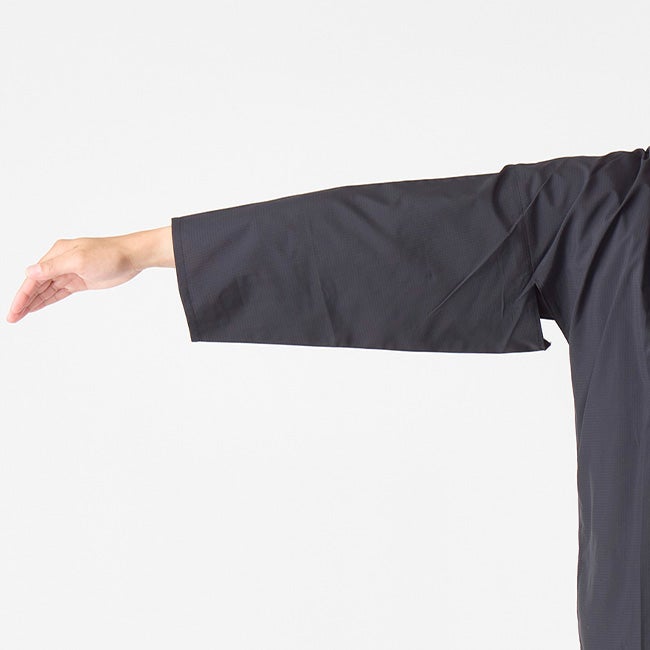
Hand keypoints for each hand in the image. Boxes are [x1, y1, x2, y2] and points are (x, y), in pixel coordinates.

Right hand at [6, 235, 141, 322]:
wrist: (132, 257)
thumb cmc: (109, 254)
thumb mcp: (79, 260)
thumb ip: (54, 267)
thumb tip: (29, 272)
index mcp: (56, 253)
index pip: (33, 277)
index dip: (22, 296)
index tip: (13, 311)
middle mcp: (60, 262)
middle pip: (36, 284)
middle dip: (23, 301)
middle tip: (12, 318)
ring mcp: (70, 272)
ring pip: (46, 289)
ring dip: (33, 302)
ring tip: (19, 315)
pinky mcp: (80, 281)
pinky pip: (59, 292)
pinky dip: (47, 300)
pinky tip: (37, 307)